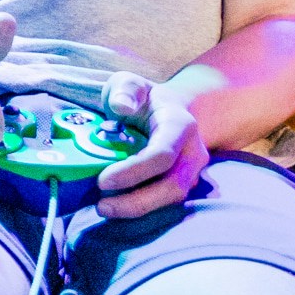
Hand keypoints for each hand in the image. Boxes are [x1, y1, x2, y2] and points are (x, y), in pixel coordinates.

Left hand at [90, 74, 208, 217]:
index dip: (133, 171)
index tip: (102, 180)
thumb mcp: (130, 84)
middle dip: (137, 202)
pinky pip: (166, 203)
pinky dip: (142, 210)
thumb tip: (121, 107)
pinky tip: (117, 209)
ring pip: (172, 200)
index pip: (162, 154)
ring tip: (105, 209)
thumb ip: (125, 90)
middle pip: (173, 186)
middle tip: (101, 206)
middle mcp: (193, 153)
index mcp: (180, 126)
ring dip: (139, 210)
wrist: (171, 110)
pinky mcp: (183, 185)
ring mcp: (192, 172)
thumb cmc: (145, 99)